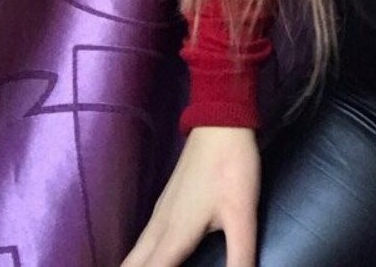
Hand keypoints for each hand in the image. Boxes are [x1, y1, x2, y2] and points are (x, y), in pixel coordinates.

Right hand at [120, 126, 260, 266]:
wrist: (220, 122)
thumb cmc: (230, 167)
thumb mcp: (242, 214)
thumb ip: (240, 255)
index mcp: (173, 237)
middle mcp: (158, 229)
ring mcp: (158, 214)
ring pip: (133, 255)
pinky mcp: (164, 204)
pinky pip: (141, 242)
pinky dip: (136, 259)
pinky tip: (146, 260)